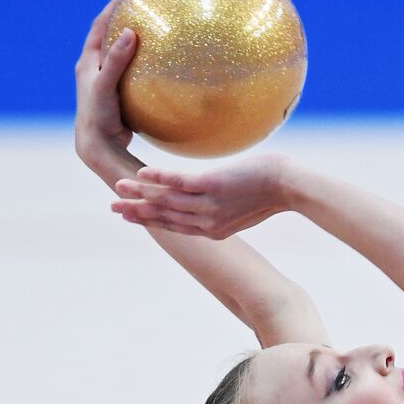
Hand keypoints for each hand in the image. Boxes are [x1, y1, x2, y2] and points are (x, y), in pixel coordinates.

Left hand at [74, 0, 137, 167]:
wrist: (98, 147)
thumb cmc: (98, 116)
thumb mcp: (106, 85)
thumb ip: (116, 59)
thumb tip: (130, 32)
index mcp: (86, 64)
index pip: (98, 28)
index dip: (110, 10)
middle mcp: (92, 72)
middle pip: (107, 40)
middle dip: (121, 24)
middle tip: (139, 11)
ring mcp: (104, 85)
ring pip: (119, 59)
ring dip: (131, 47)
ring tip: (150, 35)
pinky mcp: (116, 97)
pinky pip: (129, 76)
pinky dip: (139, 68)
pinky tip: (156, 68)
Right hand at [110, 156, 298, 239]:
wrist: (291, 187)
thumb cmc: (272, 190)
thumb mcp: (243, 205)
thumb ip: (222, 205)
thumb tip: (212, 192)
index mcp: (213, 230)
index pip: (174, 225)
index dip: (149, 220)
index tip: (129, 215)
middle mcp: (208, 222)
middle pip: (165, 216)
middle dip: (137, 211)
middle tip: (113, 207)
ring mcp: (210, 205)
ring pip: (168, 200)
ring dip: (141, 193)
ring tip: (119, 186)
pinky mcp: (215, 186)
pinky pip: (182, 182)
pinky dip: (161, 178)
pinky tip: (144, 173)